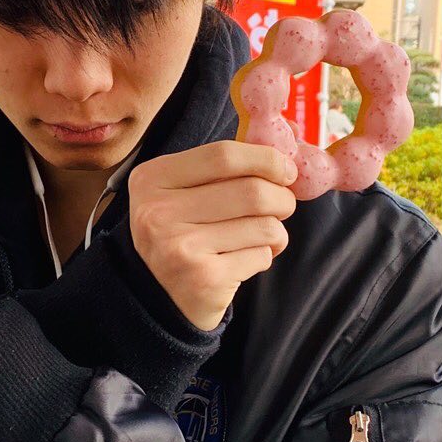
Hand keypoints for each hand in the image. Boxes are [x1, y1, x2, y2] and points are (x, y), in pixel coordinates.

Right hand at [126, 140, 296, 330]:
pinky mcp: (203, 279)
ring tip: (264, 236)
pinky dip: (264, 255)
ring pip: (263, 225)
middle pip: (251, 190)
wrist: (161, 297)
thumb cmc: (184, 232)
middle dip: (282, 198)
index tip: (286, 169)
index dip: (265, 158)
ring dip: (276, 230)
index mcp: (152, 179)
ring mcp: (179, 248)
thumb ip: (226, 167)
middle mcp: (158, 212)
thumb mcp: (184, 191)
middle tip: (284, 205)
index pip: (223, 155)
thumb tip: (289, 145)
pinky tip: (245, 260)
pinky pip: (261, 255)